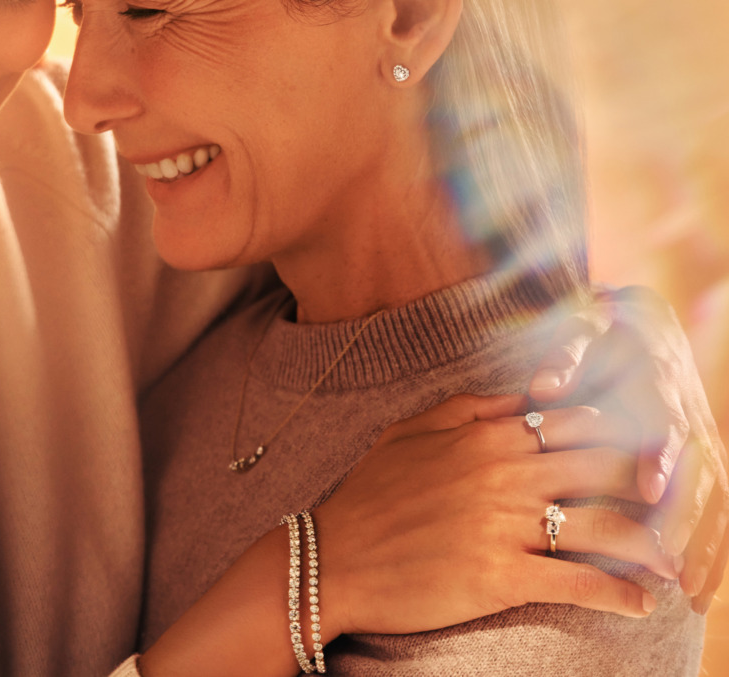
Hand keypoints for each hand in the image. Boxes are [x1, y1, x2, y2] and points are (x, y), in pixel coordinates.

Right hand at [315, 393, 677, 638]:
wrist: (331, 560)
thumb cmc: (367, 495)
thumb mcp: (409, 432)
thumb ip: (470, 408)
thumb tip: (525, 397)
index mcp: (488, 437)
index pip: (580, 424)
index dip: (619, 439)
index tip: (638, 458)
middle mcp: (506, 474)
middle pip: (608, 468)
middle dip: (647, 486)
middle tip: (667, 508)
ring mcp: (505, 526)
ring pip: (607, 525)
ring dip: (650, 545)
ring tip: (669, 561)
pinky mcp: (501, 577)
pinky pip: (580, 583)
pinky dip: (619, 595)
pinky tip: (639, 603)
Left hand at [529, 286, 727, 611]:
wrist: (642, 324)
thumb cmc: (602, 335)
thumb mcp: (581, 333)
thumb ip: (566, 357)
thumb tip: (544, 387)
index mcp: (659, 385)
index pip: (665, 423)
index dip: (660, 455)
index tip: (649, 488)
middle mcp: (689, 417)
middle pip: (700, 474)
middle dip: (689, 522)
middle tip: (673, 567)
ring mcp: (700, 443)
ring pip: (715, 500)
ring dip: (707, 548)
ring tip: (690, 594)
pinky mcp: (701, 464)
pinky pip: (716, 511)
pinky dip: (713, 550)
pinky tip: (699, 592)